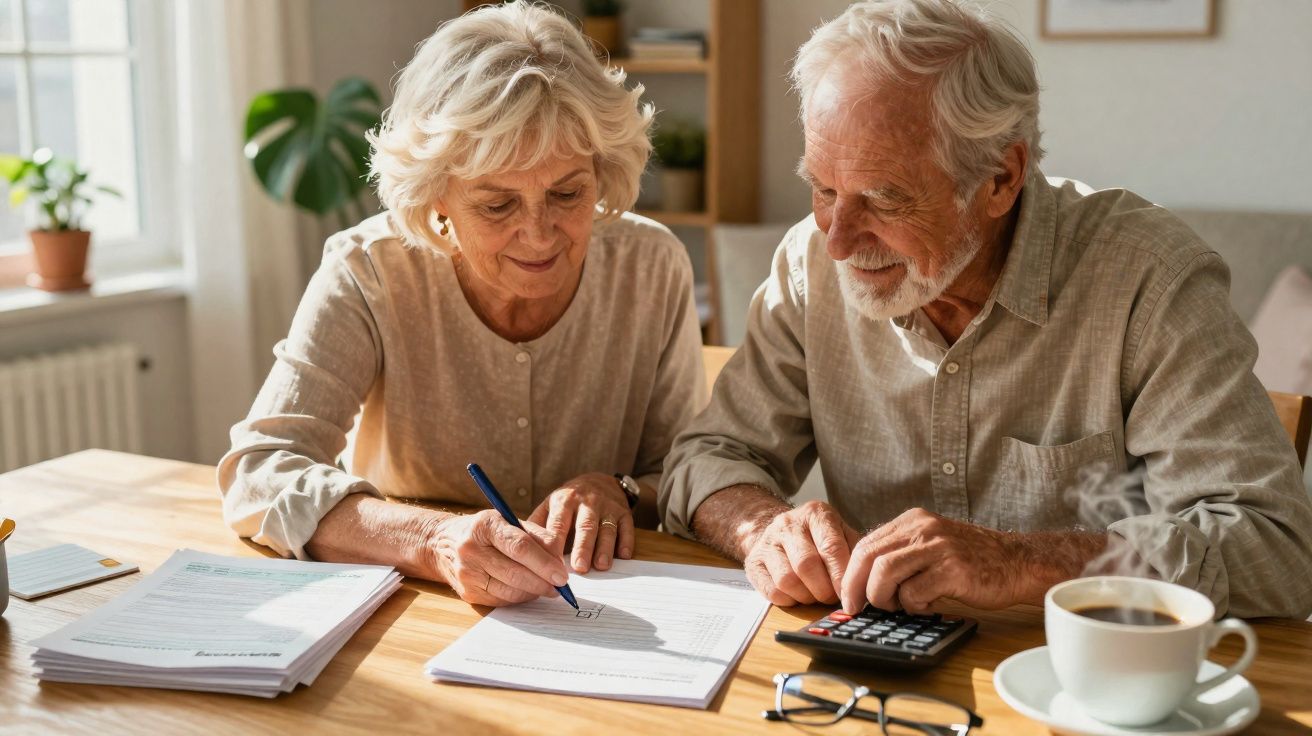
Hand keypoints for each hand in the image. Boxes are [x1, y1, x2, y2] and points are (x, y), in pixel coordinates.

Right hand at [430, 509, 570, 606]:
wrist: (442, 544)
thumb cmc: (485, 531)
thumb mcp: (509, 521)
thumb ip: (537, 537)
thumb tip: (560, 560)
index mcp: (485, 525)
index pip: (520, 547)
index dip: (545, 563)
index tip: (563, 575)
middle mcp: (471, 549)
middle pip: (516, 572)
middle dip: (544, 582)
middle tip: (561, 586)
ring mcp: (467, 573)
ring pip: (510, 590)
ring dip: (534, 592)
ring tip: (548, 587)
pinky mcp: (467, 592)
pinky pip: (502, 600)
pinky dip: (520, 597)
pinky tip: (528, 590)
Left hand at [528, 472, 633, 572]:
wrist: (600, 480)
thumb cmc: (570, 500)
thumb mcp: (552, 504)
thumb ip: (538, 523)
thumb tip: (521, 546)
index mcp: (564, 500)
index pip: (558, 523)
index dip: (555, 542)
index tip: (550, 562)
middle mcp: (587, 502)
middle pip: (585, 526)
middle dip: (582, 547)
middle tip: (579, 568)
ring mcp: (608, 507)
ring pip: (606, 528)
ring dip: (604, 548)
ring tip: (601, 566)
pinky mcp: (624, 513)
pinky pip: (627, 527)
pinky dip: (626, 542)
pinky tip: (623, 556)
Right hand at [742, 500, 859, 605]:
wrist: (781, 531)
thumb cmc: (819, 538)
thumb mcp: (841, 534)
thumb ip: (854, 552)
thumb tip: (866, 581)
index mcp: (815, 513)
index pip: (830, 547)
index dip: (841, 576)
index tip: (850, 594)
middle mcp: (788, 523)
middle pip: (807, 565)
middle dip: (824, 589)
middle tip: (832, 597)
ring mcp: (767, 541)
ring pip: (787, 580)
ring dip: (806, 596)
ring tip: (815, 595)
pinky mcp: (753, 561)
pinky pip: (771, 591)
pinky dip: (789, 600)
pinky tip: (797, 594)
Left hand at [840, 508, 1024, 613]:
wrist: (1017, 562)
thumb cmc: (972, 560)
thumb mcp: (931, 545)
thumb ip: (901, 554)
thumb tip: (862, 581)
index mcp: (913, 521)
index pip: (866, 544)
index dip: (851, 573)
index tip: (847, 596)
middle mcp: (923, 528)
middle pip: (869, 557)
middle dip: (857, 588)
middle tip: (858, 608)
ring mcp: (938, 547)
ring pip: (885, 573)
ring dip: (884, 597)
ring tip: (899, 606)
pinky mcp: (953, 570)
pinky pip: (914, 592)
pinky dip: (913, 605)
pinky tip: (928, 605)